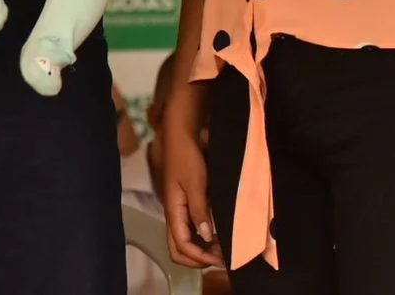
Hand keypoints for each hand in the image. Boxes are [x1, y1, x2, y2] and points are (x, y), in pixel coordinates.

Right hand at [160, 109, 223, 268]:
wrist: (181, 135)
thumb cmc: (187, 157)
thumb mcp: (196, 183)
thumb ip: (199, 210)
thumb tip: (205, 236)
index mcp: (173, 211)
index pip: (181, 246)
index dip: (200, 257)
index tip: (220, 258)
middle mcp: (173, 214)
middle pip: (177, 249)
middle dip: (197, 259)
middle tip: (220, 258)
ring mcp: (178, 209)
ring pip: (183, 240)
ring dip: (200, 249)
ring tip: (221, 248)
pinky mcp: (184, 203)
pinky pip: (189, 229)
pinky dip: (202, 237)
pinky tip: (216, 233)